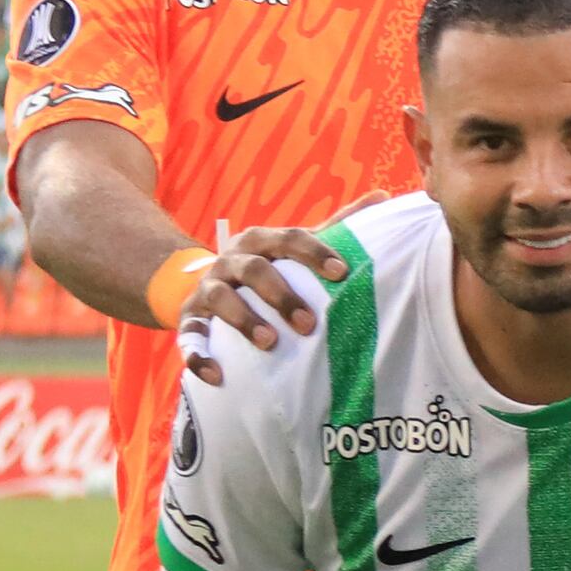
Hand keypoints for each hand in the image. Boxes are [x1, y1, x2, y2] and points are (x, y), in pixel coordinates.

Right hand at [174, 224, 349, 378]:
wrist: (208, 284)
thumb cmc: (269, 268)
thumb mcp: (295, 247)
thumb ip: (336, 226)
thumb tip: (382, 196)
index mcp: (261, 240)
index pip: (288, 238)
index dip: (314, 253)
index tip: (341, 272)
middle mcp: (231, 260)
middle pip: (254, 269)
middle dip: (280, 294)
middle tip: (308, 324)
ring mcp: (208, 288)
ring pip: (220, 297)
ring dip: (243, 319)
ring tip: (269, 343)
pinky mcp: (190, 317)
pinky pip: (188, 335)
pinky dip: (198, 355)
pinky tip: (216, 375)